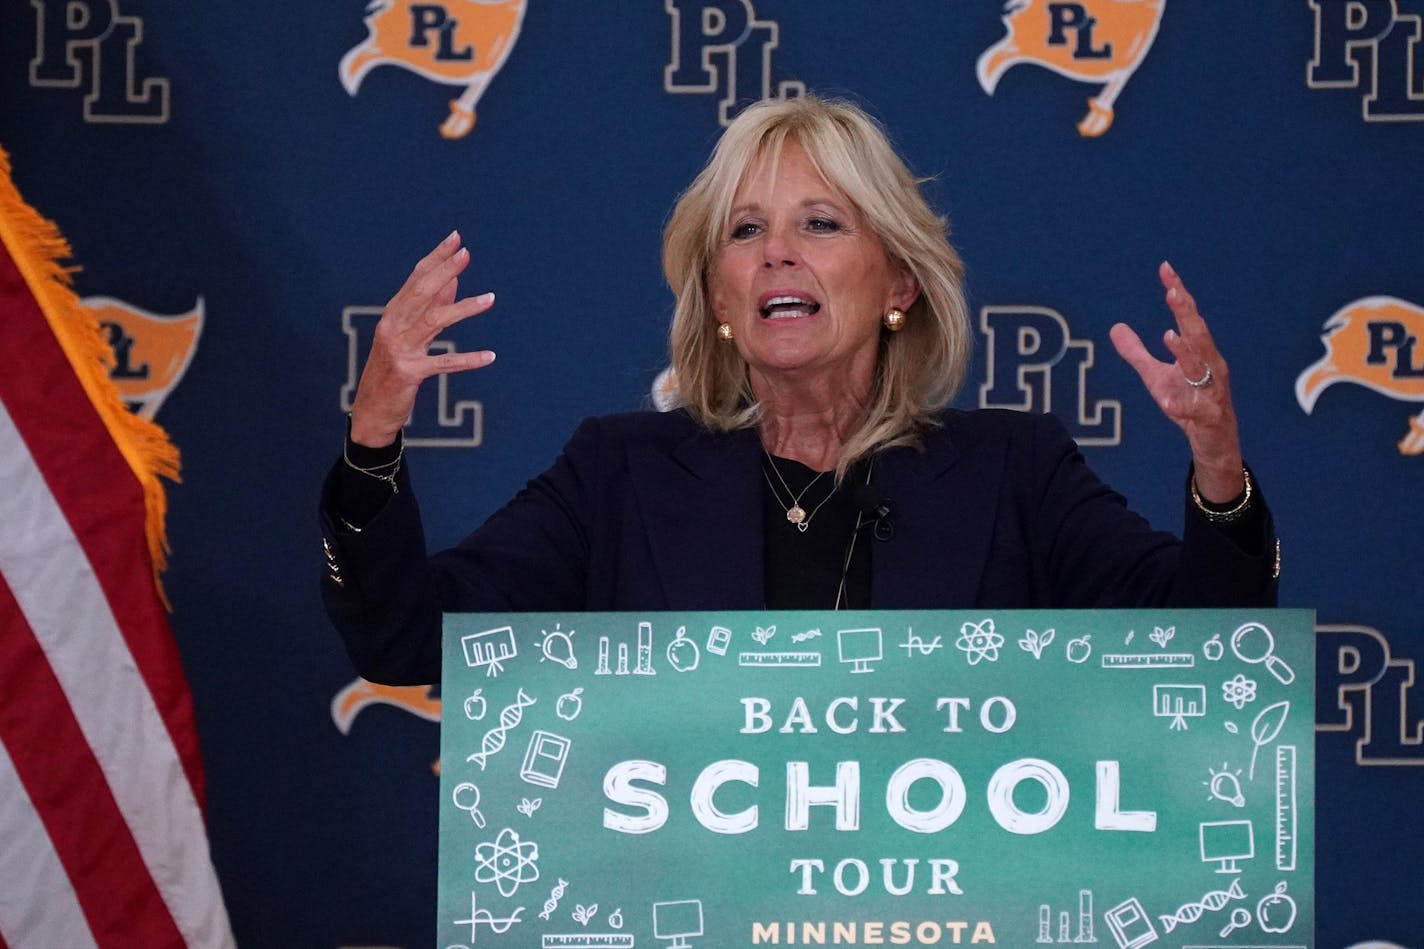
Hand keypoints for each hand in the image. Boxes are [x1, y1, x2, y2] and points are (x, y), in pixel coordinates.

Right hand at [348, 231, 496, 446]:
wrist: (372, 410)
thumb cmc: (393, 369)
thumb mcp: (410, 335)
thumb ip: (430, 308)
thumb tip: (453, 280)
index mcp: (393, 314)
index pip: (416, 278)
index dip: (436, 258)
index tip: (456, 239)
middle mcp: (393, 326)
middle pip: (421, 292)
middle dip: (445, 270)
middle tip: (467, 254)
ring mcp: (400, 349)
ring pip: (434, 321)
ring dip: (464, 308)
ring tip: (491, 299)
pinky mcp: (409, 373)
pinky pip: (443, 364)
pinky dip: (467, 360)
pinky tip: (490, 357)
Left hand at [1109, 261, 1244, 502]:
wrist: (1212, 439)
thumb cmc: (1187, 402)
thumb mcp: (1155, 376)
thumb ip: (1136, 353)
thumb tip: (1114, 327)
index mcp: (1198, 352)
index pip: (1187, 317)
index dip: (1177, 293)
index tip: (1165, 269)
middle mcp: (1209, 366)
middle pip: (1198, 334)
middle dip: (1186, 313)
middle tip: (1173, 293)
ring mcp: (1211, 390)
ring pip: (1201, 368)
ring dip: (1187, 352)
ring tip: (1170, 336)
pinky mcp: (1207, 416)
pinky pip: (1194, 409)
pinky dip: (1181, 404)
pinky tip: (1166, 400)